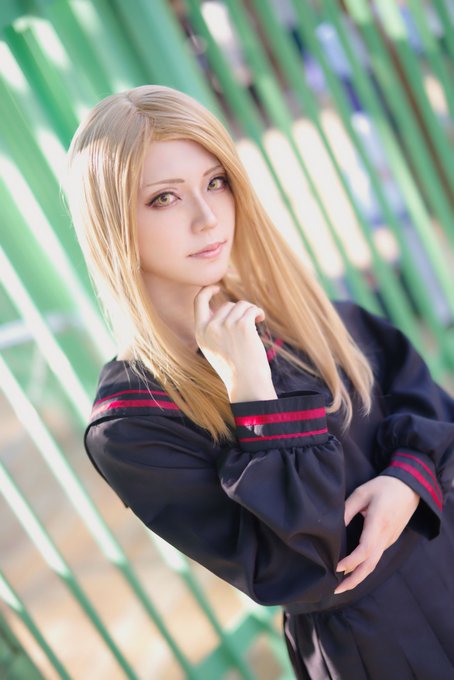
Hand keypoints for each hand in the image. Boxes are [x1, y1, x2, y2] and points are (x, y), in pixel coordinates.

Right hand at [194, 285, 275, 400]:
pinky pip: (251, 309)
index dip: (208, 291)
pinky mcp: (242, 325)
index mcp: (200, 333)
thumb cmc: (235, 369)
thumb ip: (214, 329)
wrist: (246, 384)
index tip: (217, 287)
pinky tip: (260, 321)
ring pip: (241, 305)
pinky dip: (258, 312)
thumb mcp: (215, 348)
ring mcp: (225, 325)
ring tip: (255, 324)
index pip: (199, 302)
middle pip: (227, 305)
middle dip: (240, 312)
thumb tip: (226, 307)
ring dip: (250, 312)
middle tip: (249, 324)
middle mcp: (210, 327)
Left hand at [334, 476, 419, 594]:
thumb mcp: (362, 493)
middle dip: (353, 580)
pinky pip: (377, 557)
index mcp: (378, 523)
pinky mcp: (390, 539)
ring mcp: (390, 539)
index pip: (365, 550)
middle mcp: (386, 536)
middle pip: (371, 565)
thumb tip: (333, 526)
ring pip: (374, 564)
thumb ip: (347, 509)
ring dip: (359, 576)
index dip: (350, 562)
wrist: (410, 487)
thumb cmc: (383, 487)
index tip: (335, 567)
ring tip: (342, 585)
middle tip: (335, 590)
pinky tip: (353, 569)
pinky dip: (365, 567)